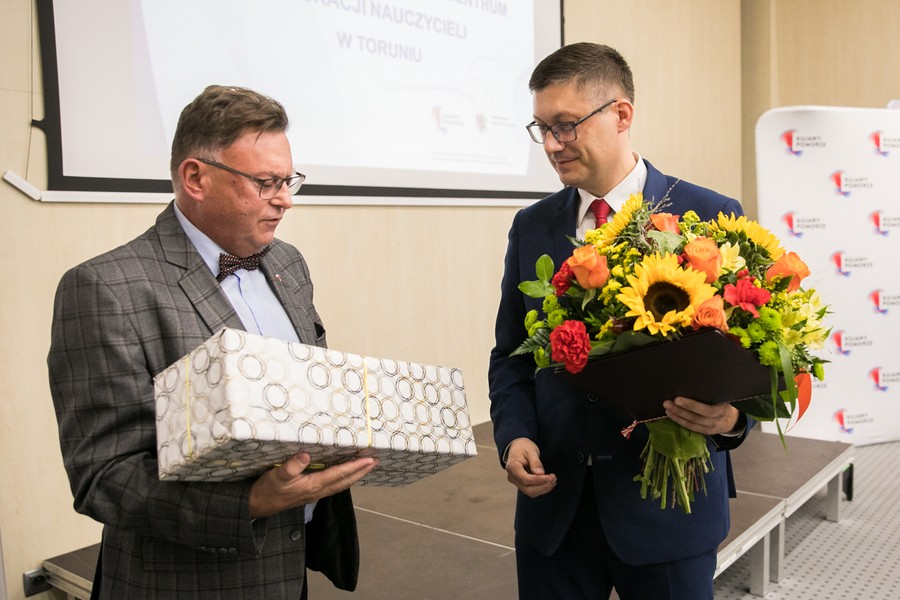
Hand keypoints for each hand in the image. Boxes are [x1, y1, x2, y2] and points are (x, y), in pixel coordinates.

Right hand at [248, 453, 377, 517]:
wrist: (258, 506)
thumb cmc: (267, 489)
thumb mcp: (277, 475)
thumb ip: (291, 466)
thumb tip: (306, 455)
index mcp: (312, 485)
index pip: (339, 474)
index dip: (355, 466)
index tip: (369, 459)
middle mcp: (318, 491)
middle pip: (345, 481)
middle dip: (361, 471)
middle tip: (375, 461)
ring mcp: (315, 494)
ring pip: (341, 484)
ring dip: (355, 475)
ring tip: (366, 467)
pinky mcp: (310, 494)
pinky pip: (333, 486)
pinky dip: (343, 479)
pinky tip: (345, 475)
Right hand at [504, 438, 556, 497]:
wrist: (517, 448)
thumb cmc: (524, 447)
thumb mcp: (530, 451)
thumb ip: (535, 462)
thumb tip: (541, 474)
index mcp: (512, 467)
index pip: (525, 479)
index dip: (539, 480)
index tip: (550, 477)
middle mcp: (512, 477)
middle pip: (528, 489)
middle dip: (543, 486)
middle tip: (554, 478)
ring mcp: (516, 482)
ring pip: (530, 492)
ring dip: (543, 489)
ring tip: (553, 480)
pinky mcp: (521, 484)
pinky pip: (531, 490)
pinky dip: (541, 488)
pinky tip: (549, 482)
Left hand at [663, 396, 739, 435]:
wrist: (732, 420)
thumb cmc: (725, 403)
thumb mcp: (723, 397)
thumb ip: (712, 392)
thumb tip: (696, 378)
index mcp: (722, 410)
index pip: (706, 410)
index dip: (691, 405)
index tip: (677, 399)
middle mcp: (716, 421)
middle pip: (696, 417)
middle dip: (680, 410)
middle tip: (667, 402)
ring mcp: (711, 428)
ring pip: (692, 423)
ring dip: (677, 416)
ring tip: (667, 408)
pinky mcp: (705, 432)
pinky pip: (692, 428)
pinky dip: (680, 421)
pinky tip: (671, 415)